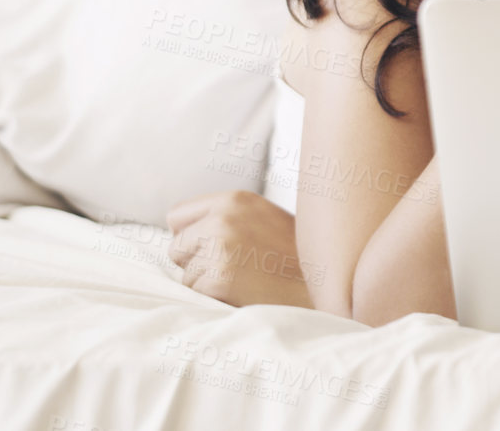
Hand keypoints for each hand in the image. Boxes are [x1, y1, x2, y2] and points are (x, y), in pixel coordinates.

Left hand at [166, 191, 314, 307]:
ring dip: (207, 284)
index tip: (209, 248)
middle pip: (176, 248)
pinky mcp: (218, 279)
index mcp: (235, 199)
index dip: (190, 235)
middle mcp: (223, 219)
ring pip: (185, 275)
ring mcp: (220, 249)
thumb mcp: (265, 219)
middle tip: (233, 269)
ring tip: (244, 281)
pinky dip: (213, 300)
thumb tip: (181, 231)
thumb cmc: (296, 258)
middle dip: (195, 262)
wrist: (323, 288)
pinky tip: (244, 294)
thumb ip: (228, 217)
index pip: (177, 216)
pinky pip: (195, 295)